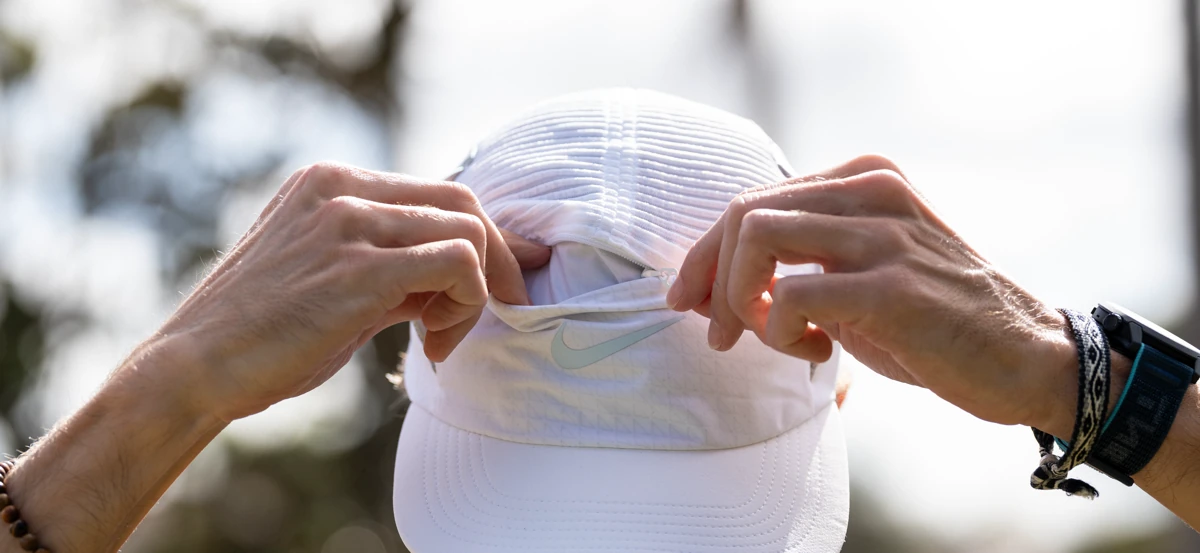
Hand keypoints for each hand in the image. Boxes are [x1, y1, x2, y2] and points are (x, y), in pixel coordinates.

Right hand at [153, 162, 548, 421]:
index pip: (436, 193)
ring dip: (476, 293)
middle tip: (498, 311)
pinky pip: (458, 264)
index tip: (499, 284)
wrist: (194, 367)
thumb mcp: (332, 279)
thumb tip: (464, 272)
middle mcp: (341, 188)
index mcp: (331, 182)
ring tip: (439, 339)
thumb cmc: (263, 336)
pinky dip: (466, 305)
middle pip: (464, 202)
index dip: (482, 241)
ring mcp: (348, 221)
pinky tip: (433, 344)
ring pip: (468, 231)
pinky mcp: (359, 268)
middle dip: (497, 260)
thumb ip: (393, 264)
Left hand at [666, 154, 1072, 426]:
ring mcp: (885, 233)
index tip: (689, 299)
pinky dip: (780, 329)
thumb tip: (708, 287)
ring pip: (757, 237)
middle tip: (717, 332)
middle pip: (744, 212)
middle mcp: (872, 190)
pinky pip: (792, 293)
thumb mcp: (859, 273)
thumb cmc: (932, 323)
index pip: (754, 199)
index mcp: (863, 178)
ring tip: (771, 337)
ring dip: (742, 301)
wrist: (1024, 358)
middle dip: (710, 276)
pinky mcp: (893, 285)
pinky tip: (814, 351)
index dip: (707, 252)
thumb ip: (796, 264)